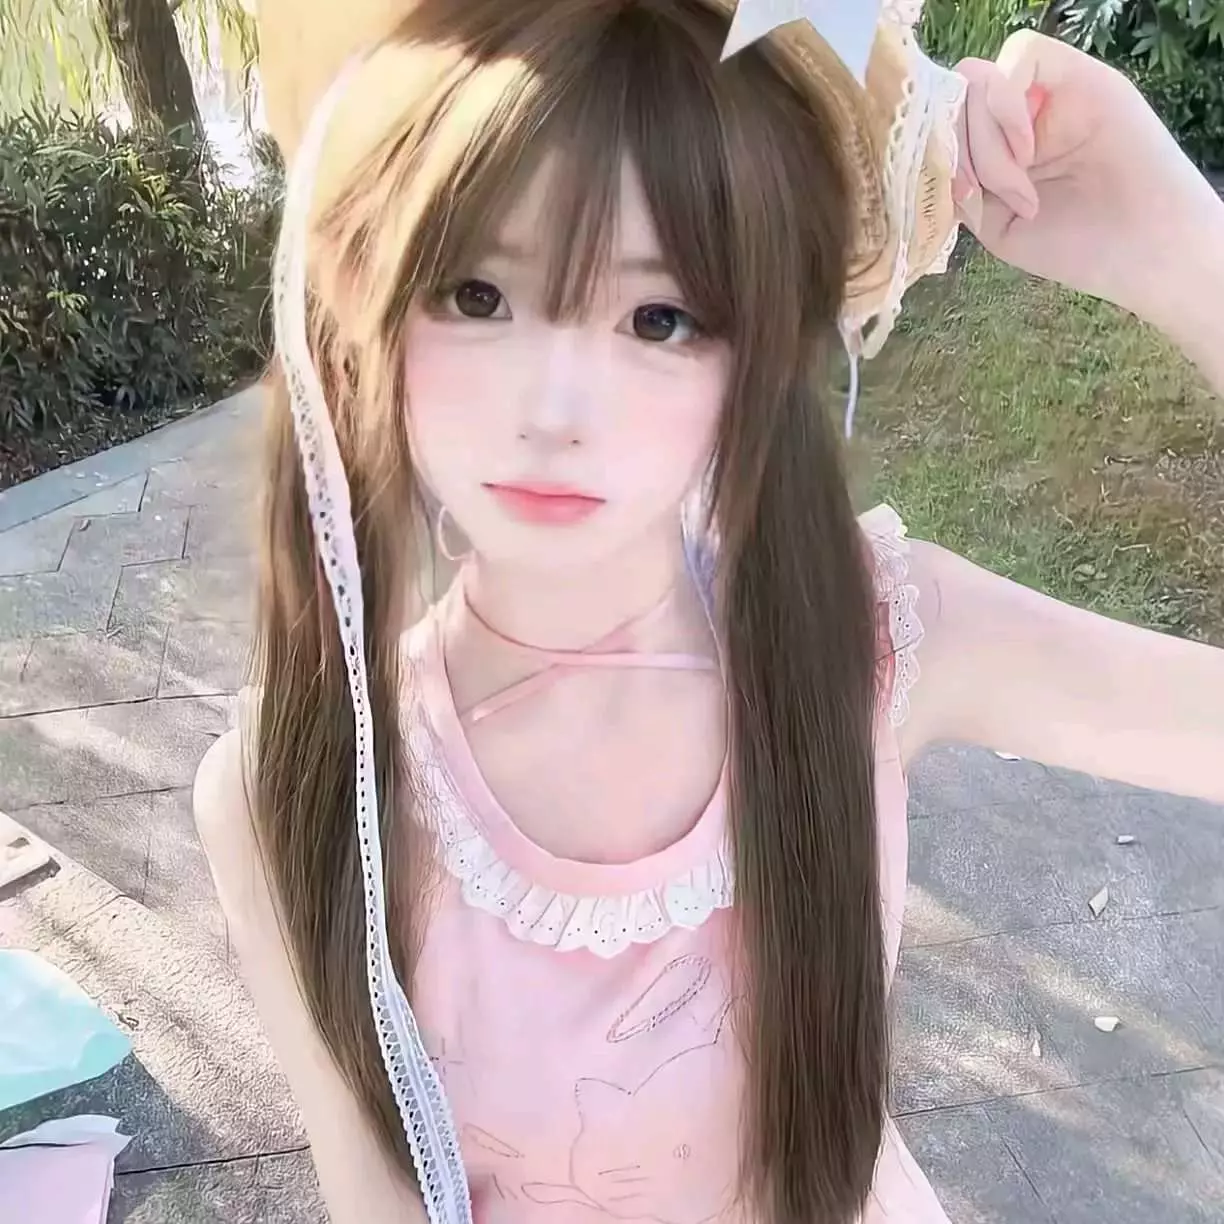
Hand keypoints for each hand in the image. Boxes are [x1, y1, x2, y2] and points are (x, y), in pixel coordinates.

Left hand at [952, 30, 1222, 331]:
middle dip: (961, 152)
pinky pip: (1021, 57)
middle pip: (955, 99)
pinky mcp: (1080, 74)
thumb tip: (932, 152)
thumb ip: (959, 184)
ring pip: (979, 79)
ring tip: (1022, 191)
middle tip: (994, 196)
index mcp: (995, 146)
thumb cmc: (1075, 245)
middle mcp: (1018, 113)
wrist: (1141, 252)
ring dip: (986, 143)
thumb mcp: (995, 223)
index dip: (935, 150)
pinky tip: (1026, 153)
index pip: (943, 119)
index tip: (959, 195)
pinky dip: (1006, 107)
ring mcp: (1049, 91)